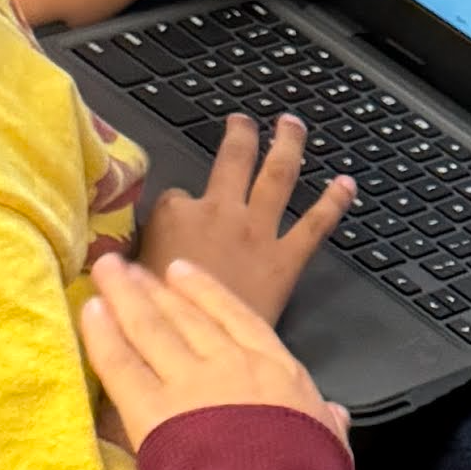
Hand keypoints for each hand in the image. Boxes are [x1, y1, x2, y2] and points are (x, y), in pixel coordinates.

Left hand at [81, 252, 347, 453]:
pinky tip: (90, 310)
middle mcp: (229, 363)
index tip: (180, 271)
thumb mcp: (331, 441)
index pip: (235, 317)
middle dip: (153, 288)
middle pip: (185, 316)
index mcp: (276, 368)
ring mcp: (189, 382)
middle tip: (127, 267)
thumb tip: (336, 414)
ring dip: (124, 296)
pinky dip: (102, 334)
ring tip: (105, 271)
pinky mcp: (151, 410)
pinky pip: (120, 363)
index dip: (204, 292)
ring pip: (151, 328)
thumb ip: (328, 421)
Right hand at [140, 111, 351, 326]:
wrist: (201, 350)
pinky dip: (334, 201)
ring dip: (287, 144)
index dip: (177, 207)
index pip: (175, 197)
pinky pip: (316, 223)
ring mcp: (257, 230)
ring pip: (278, 175)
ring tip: (292, 124)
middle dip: (239, 134)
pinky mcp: (287, 257)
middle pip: (233, 159)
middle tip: (242, 120)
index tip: (177, 217)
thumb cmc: (161, 320)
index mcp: (176, 216)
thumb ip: (134, 258)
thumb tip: (123, 258)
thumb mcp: (131, 281)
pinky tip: (347, 184)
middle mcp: (220, 212)